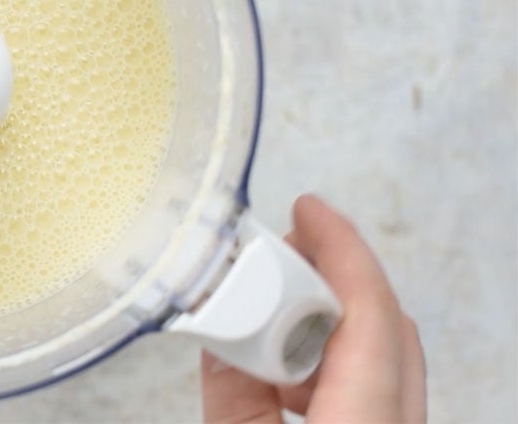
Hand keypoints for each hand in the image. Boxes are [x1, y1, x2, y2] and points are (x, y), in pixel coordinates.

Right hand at [201, 195, 425, 422]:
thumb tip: (221, 336)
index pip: (370, 318)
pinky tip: (282, 368)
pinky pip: (376, 392)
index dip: (341, 250)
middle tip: (278, 249)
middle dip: (335, 278)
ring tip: (265, 308)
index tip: (307, 208)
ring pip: (386, 361)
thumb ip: (235, 402)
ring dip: (328, 322)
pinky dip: (333, 363)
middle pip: (389, 330)